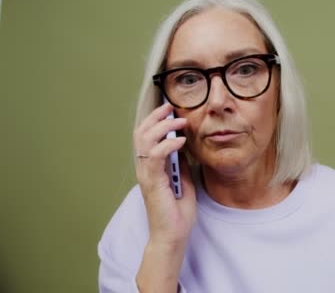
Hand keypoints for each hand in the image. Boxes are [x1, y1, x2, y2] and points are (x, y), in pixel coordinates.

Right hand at [133, 103, 196, 246]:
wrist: (173, 235)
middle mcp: (144, 169)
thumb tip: (182, 148)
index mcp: (150, 168)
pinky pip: (155, 157)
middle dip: (155, 117)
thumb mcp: (183, 181)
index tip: (170, 110)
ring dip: (163, 127)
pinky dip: (168, 145)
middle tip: (170, 107)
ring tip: (180, 122)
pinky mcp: (152, 183)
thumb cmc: (177, 213)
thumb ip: (180, 164)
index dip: (155, 121)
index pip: (145, 137)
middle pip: (141, 134)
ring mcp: (146, 175)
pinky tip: (180, 141)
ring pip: (145, 141)